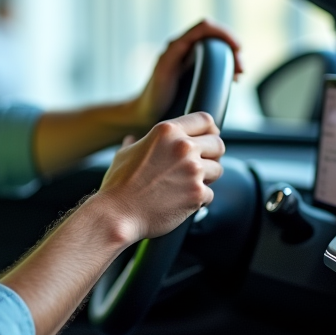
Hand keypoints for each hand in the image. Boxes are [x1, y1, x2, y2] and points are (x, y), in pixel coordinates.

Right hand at [95, 112, 224, 243]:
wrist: (117, 214)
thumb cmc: (118, 185)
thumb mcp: (124, 154)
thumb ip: (136, 143)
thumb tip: (132, 139)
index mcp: (167, 131)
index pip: (205, 120)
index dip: (210, 131)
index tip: (208, 140)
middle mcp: (183, 147)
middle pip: (218, 144)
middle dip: (212, 155)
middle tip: (199, 166)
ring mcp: (192, 170)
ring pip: (217, 170)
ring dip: (206, 178)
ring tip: (186, 185)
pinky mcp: (197, 193)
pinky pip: (209, 194)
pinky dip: (198, 200)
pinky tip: (181, 201)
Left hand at [129, 20, 243, 130]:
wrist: (143, 112)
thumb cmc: (152, 95)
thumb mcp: (165, 70)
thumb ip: (176, 52)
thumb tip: (199, 46)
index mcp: (176, 45)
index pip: (205, 27)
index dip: (224, 34)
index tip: (238, 49)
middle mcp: (181, 47)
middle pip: (214, 36)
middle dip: (231, 48)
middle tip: (240, 70)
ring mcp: (186, 57)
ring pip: (215, 48)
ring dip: (230, 57)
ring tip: (237, 75)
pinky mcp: (190, 68)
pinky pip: (211, 59)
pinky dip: (224, 65)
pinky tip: (230, 79)